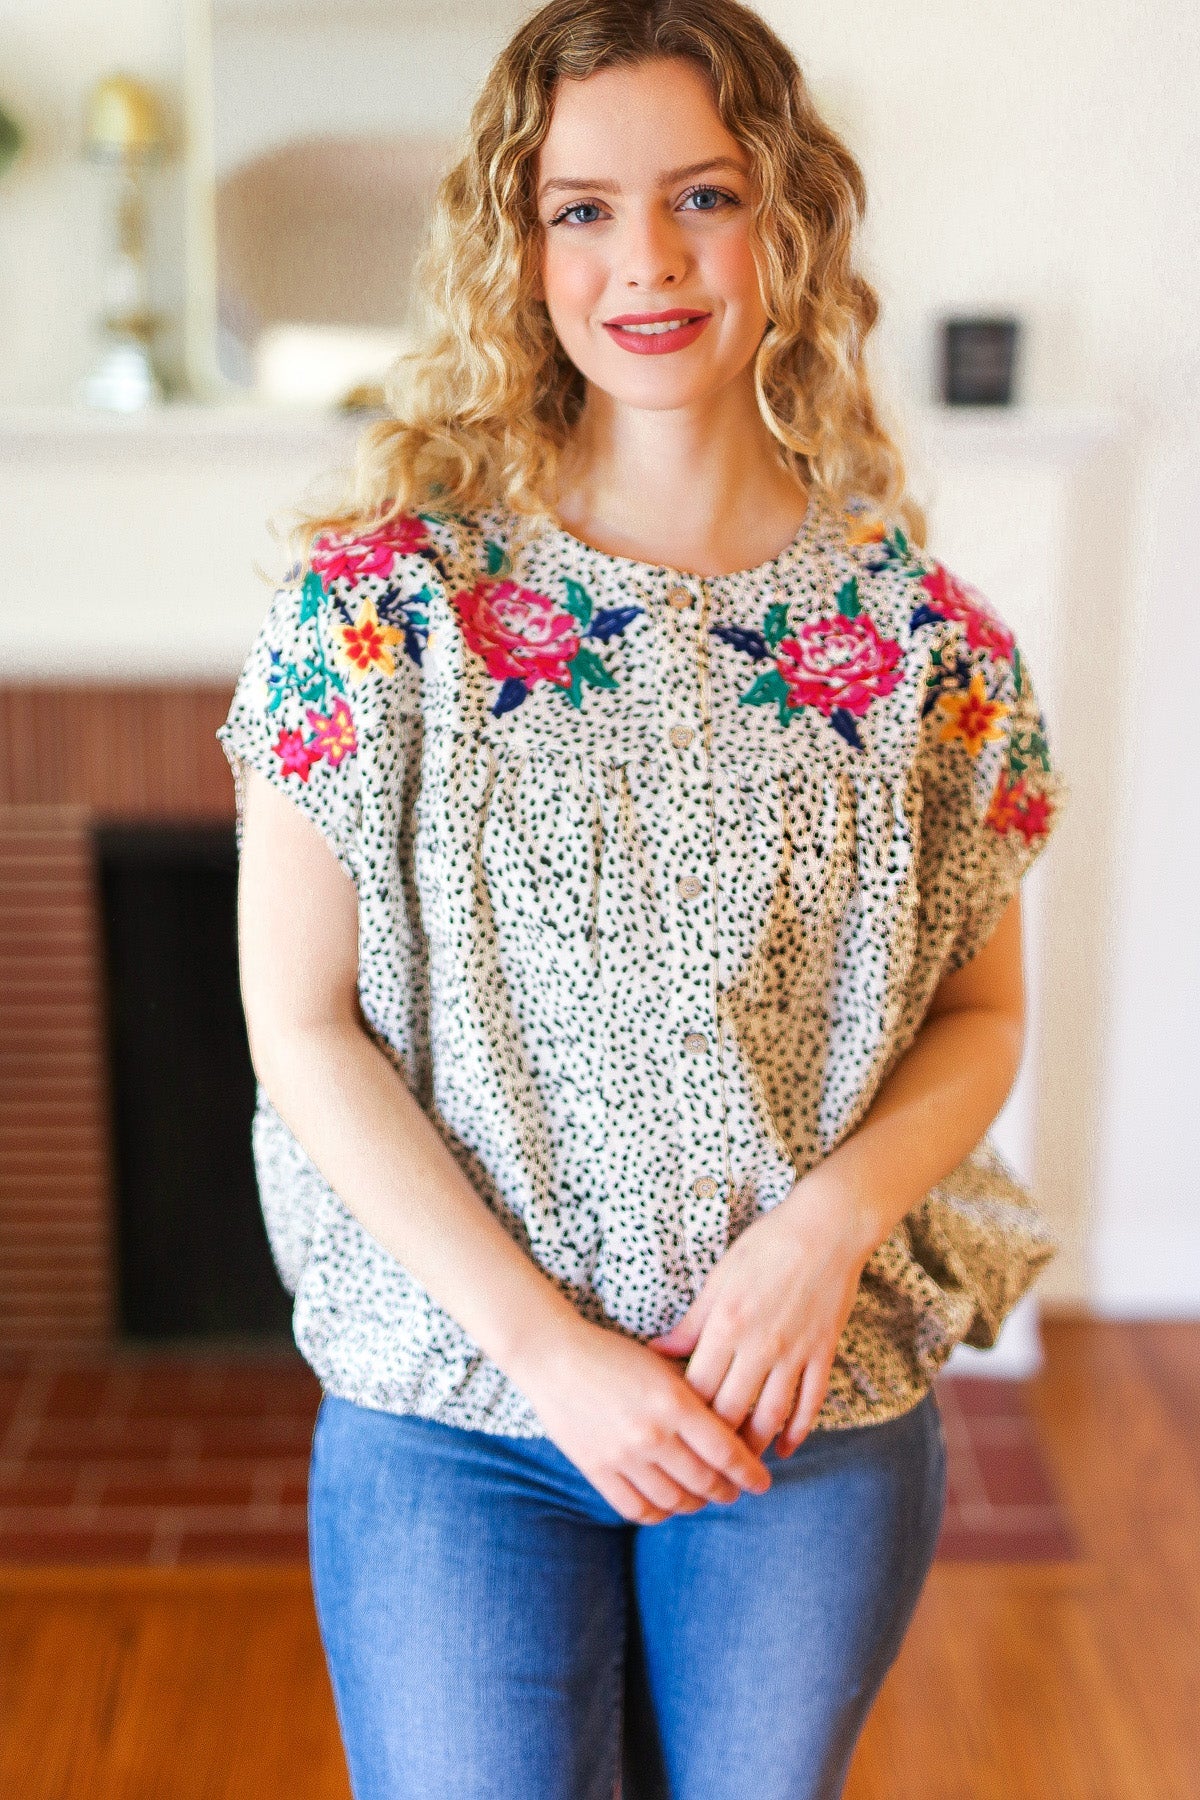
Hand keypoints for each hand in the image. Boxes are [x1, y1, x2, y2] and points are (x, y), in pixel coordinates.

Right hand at [517, 1315, 772, 1523]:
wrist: (554, 1357)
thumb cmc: (613, 1355)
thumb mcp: (662, 1365)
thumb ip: (695, 1395)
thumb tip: (734, 1423)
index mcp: (675, 1402)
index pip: (726, 1451)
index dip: (750, 1473)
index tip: (762, 1482)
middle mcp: (653, 1434)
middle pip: (705, 1481)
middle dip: (727, 1490)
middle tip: (736, 1491)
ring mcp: (623, 1456)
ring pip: (675, 1500)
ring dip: (696, 1503)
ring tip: (702, 1497)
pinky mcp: (597, 1470)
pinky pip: (638, 1508)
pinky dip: (659, 1513)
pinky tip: (667, 1504)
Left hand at [646, 1184, 872, 1456]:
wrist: (827, 1228)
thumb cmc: (767, 1246)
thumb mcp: (719, 1278)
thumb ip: (691, 1322)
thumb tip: (658, 1352)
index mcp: (727, 1325)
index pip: (698, 1387)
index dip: (684, 1415)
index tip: (673, 1431)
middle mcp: (759, 1345)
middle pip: (731, 1409)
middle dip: (715, 1442)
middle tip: (701, 1463)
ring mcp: (795, 1352)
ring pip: (770, 1415)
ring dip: (753, 1445)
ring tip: (739, 1465)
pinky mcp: (823, 1353)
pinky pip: (810, 1402)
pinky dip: (797, 1430)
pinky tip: (784, 1447)